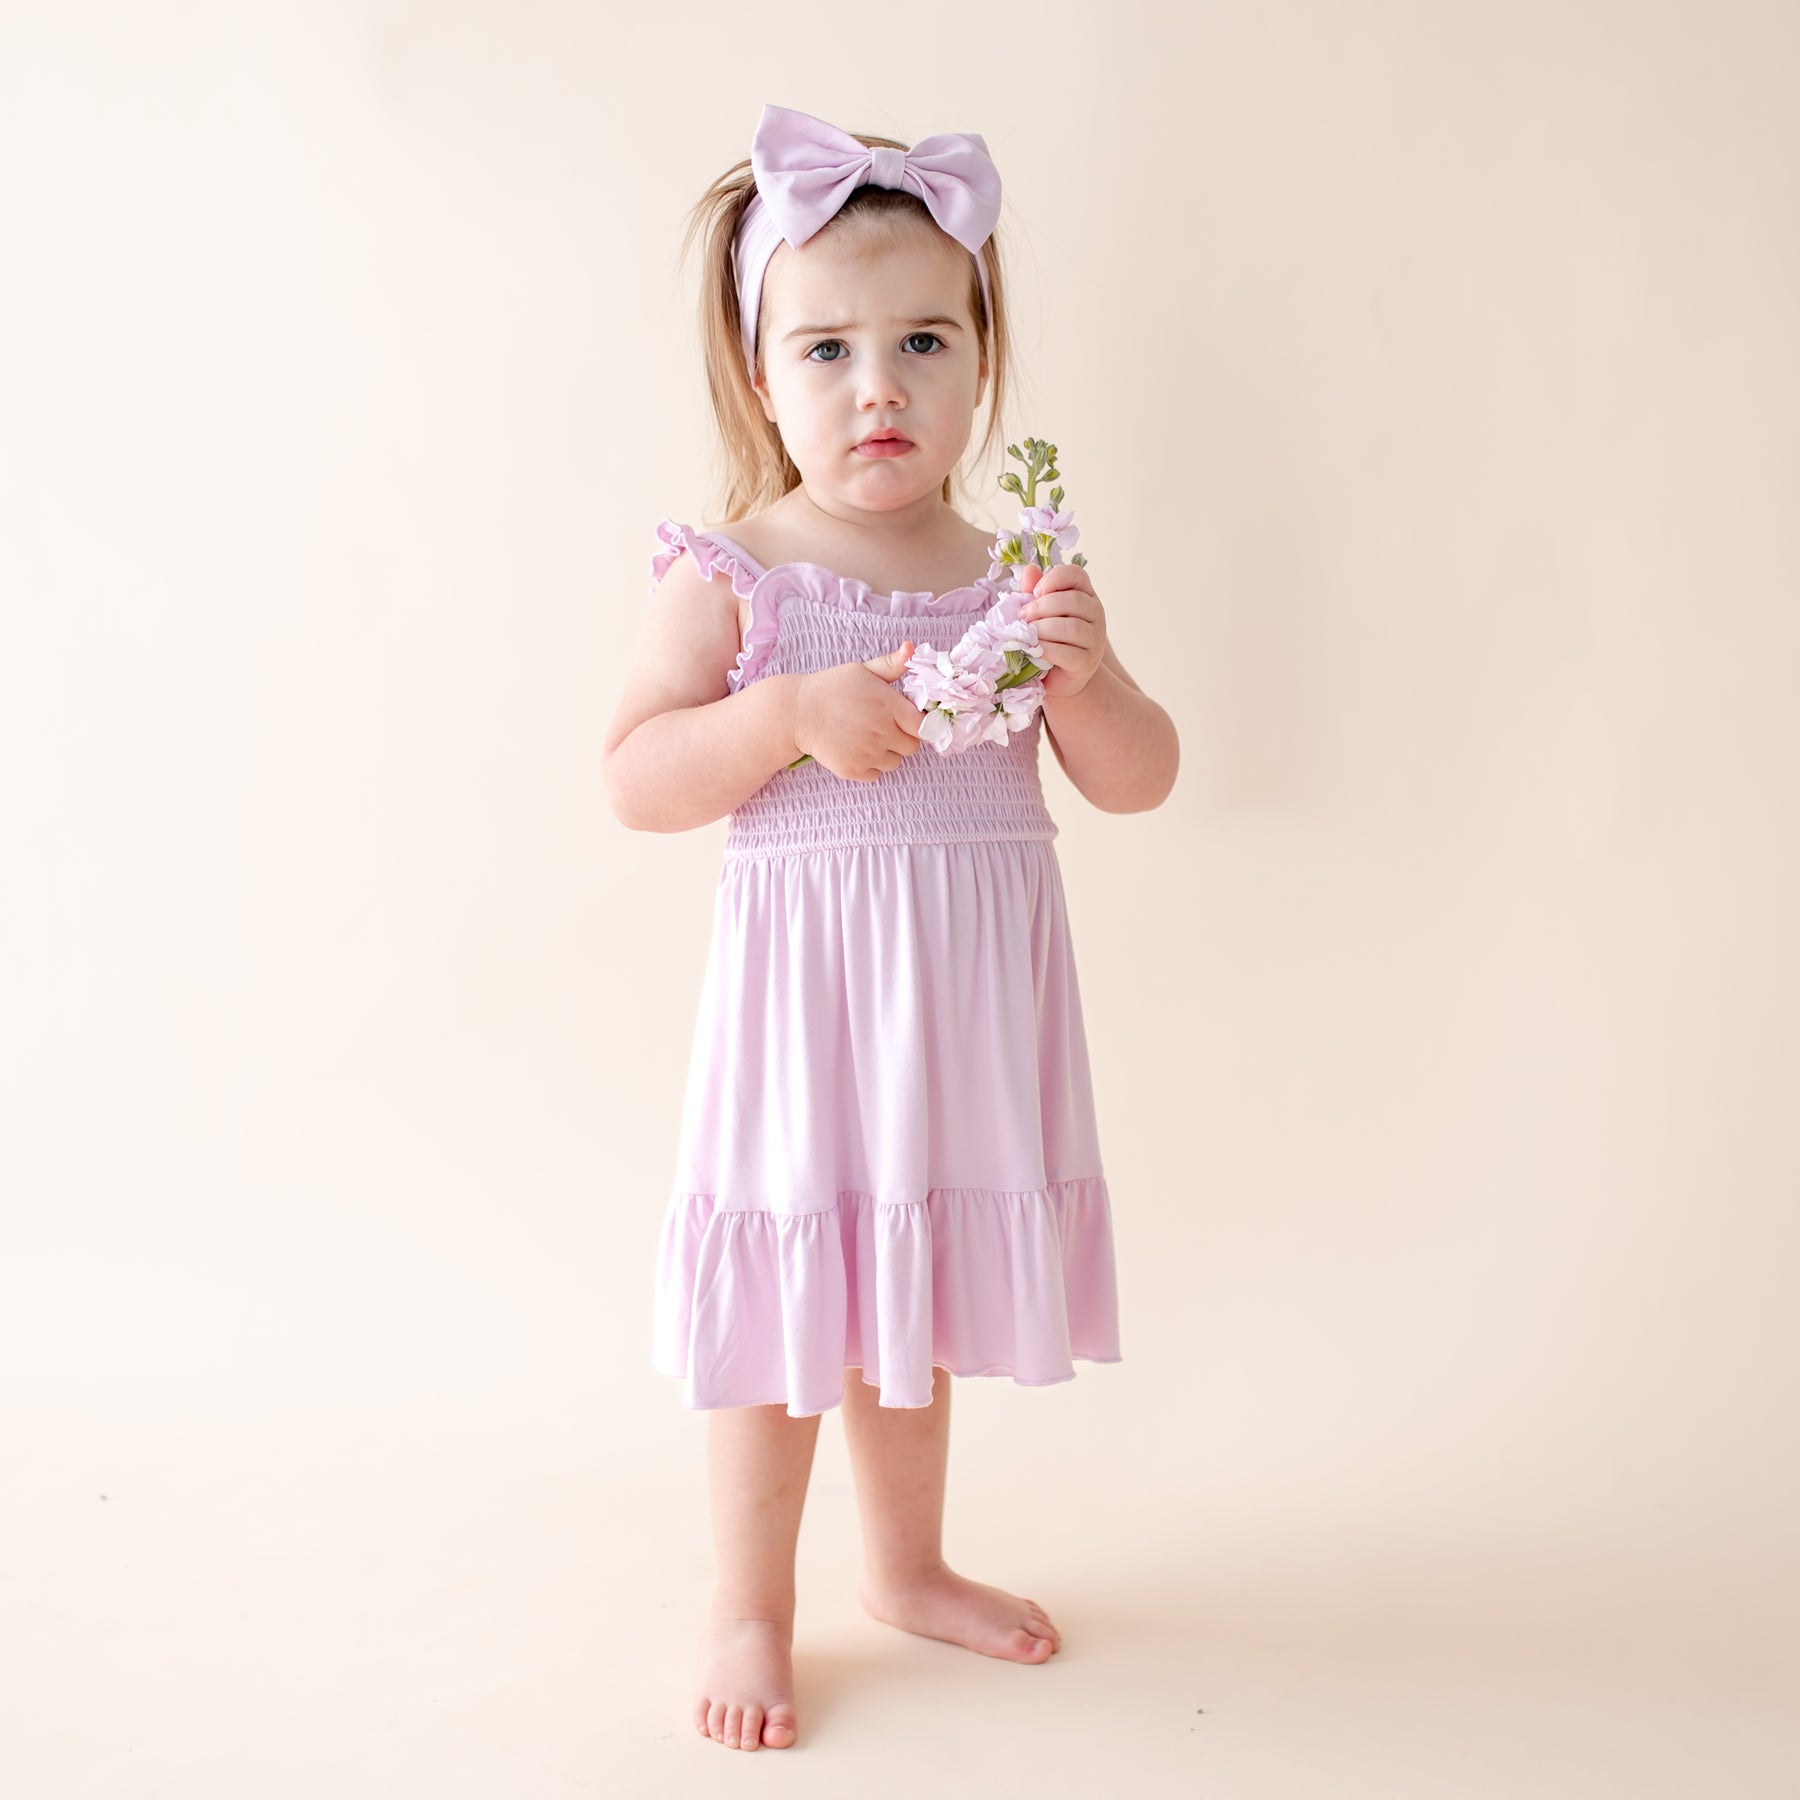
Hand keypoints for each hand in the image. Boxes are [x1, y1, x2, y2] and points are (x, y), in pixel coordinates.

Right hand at [788, 644, 922, 779]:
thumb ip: (891, 664)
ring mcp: (867, 753)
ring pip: (895, 762)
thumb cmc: (831, 688)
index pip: (922, 725)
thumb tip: (911, 648)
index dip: (918, 724)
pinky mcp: (853, 769)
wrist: (796, 713)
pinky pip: (876, 774)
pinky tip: (856, 749)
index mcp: (887, 705)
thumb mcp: (862, 670)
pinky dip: (870, 766)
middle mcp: (881, 731)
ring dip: (887, 753)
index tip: (908, 720)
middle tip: (885, 727)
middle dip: (903, 738)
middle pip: (911, 747)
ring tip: (868, 737)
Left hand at [1017, 563, 1106, 698]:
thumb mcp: (1039, 613)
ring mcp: (1095, 638)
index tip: (1036, 591)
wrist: (1058, 676)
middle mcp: (1095, 613)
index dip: (1055, 578)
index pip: (1076, 574)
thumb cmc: (1048, 638)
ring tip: (1026, 634)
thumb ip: (1034, 592)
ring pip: (1071, 627)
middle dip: (1042, 607)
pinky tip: (1034, 650)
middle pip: (1073, 600)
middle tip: (1022, 616)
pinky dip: (1047, 649)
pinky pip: (1068, 653)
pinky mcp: (1087, 662)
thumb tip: (1029, 570)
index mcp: (1084, 594)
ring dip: (1043, 629)